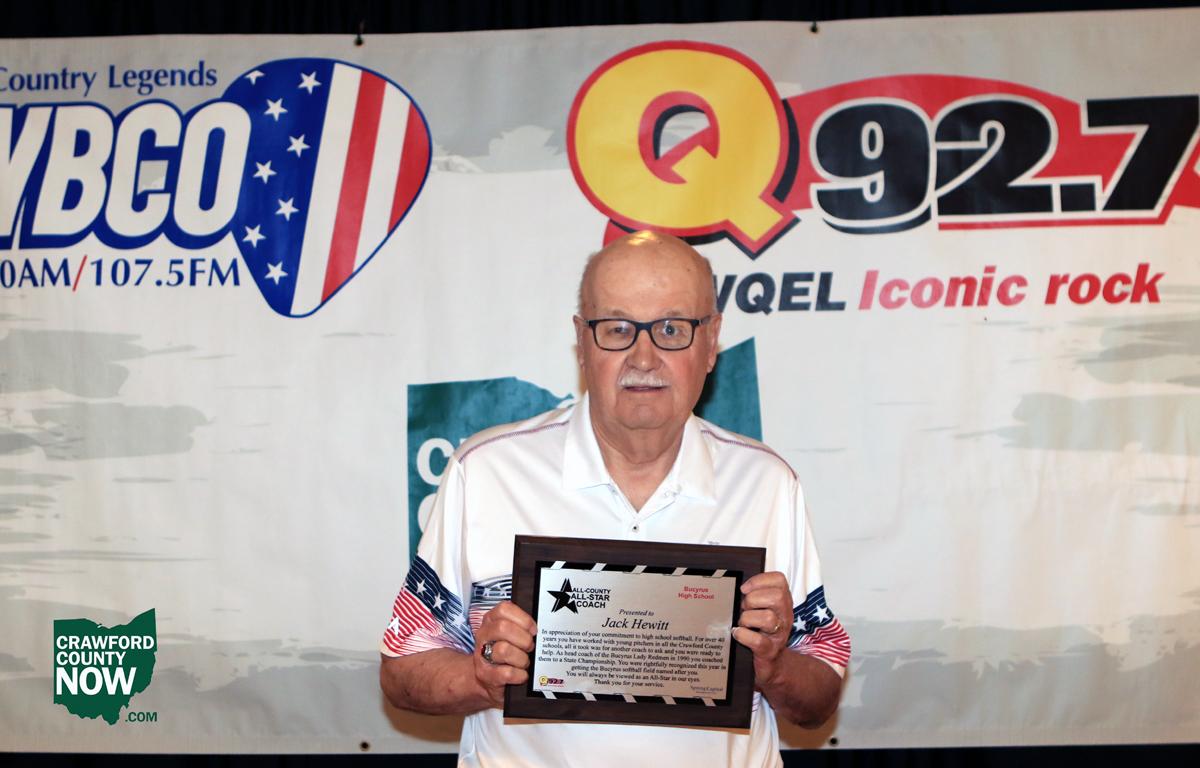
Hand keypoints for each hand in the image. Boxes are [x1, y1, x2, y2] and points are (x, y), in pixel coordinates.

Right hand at [473, 601, 536, 706]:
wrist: (488, 677)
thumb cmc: (505, 652)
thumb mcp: (510, 634)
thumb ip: (521, 626)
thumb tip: (542, 625)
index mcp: (491, 620)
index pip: (504, 609)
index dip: (523, 619)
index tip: (533, 630)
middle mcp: (484, 635)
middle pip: (502, 627)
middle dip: (523, 639)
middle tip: (530, 647)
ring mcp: (482, 655)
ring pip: (503, 650)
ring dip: (521, 659)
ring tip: (524, 663)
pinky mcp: (485, 674)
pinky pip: (506, 673)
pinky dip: (519, 675)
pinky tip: (521, 675)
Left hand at [732, 571, 792, 687]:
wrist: (773, 665)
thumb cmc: (763, 633)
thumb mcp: (763, 610)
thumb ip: (755, 596)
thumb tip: (736, 588)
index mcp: (783, 603)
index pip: (779, 580)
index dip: (759, 580)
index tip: (745, 589)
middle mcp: (784, 616)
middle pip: (777, 597)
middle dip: (753, 599)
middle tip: (744, 608)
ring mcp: (778, 635)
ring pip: (768, 618)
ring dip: (748, 618)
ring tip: (743, 623)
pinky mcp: (769, 651)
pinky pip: (758, 640)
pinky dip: (743, 635)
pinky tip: (737, 633)